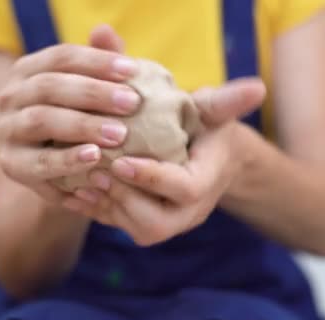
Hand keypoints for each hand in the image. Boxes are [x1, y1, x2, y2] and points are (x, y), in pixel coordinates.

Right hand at [0, 25, 140, 205]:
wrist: (59, 171)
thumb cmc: (80, 122)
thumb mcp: (91, 96)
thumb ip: (98, 67)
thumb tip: (104, 30)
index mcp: (28, 71)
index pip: (61, 57)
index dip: (97, 61)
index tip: (133, 71)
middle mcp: (10, 96)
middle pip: (49, 86)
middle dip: (93, 93)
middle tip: (131, 103)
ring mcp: (7, 130)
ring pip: (41, 120)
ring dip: (82, 125)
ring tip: (118, 134)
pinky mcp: (11, 165)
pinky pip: (39, 162)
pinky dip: (68, 161)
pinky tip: (95, 158)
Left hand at [61, 78, 265, 245]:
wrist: (201, 155)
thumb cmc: (206, 128)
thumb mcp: (214, 111)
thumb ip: (226, 100)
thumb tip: (256, 87)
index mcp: (205, 185)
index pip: (183, 190)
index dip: (152, 178)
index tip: (120, 159)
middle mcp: (186, 213)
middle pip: (154, 222)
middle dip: (122, 198)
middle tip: (93, 172)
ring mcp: (164, 222)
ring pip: (131, 227)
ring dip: (103, 205)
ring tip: (76, 178)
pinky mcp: (141, 223)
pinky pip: (117, 224)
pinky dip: (93, 208)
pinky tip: (68, 187)